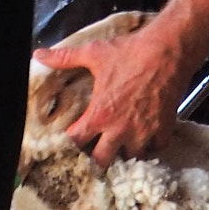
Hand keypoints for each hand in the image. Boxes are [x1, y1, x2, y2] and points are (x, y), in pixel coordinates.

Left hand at [34, 21, 190, 169]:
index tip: (71, 139)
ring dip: (125, 152)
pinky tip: (145, 135)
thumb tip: (39, 55)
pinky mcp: (164, 128)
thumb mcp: (93, 54)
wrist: (169, 49)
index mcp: (99, 114)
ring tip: (121, 143)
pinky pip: (156, 148)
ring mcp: (144, 131)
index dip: (70, 143)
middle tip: (96, 149)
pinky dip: (150, 145)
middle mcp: (120, 129)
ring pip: (130, 157)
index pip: (76, 142)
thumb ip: (64, 58)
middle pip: (102, 161)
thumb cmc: (130, 51)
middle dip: (97, 158)